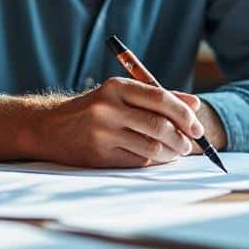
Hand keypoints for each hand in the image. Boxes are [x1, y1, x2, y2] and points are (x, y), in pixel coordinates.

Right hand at [34, 77, 204, 167]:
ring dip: (171, 153)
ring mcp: (102, 133)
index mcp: (116, 87)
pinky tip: (157, 158)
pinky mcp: (99, 156)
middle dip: (182, 138)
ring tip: (177, 152)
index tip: (197, 127)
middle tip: (190, 144)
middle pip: (159, 125)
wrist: (51, 127)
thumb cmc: (94, 109)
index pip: (160, 99)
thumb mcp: (120, 94)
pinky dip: (154, 161)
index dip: (184, 114)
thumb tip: (194, 105)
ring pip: (151, 147)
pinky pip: (138, 161)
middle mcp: (108, 108)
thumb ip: (157, 97)